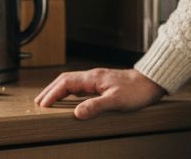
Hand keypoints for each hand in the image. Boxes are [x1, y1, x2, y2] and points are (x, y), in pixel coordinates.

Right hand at [34, 67, 165, 119]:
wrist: (152, 82)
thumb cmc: (137, 91)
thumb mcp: (116, 101)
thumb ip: (96, 106)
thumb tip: (77, 113)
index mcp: (93, 78)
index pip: (65, 83)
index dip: (52, 93)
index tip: (42, 104)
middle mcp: (93, 76)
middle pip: (65, 80)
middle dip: (50, 90)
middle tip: (38, 102)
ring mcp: (97, 79)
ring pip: (72, 82)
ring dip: (58, 90)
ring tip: (49, 101)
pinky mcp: (102, 83)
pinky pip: (80, 85)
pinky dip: (69, 91)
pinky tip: (70, 99)